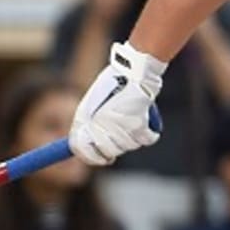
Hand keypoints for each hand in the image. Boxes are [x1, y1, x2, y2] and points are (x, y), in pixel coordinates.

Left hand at [69, 41, 165, 165]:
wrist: (133, 72)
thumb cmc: (114, 84)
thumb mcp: (92, 102)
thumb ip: (86, 124)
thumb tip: (84, 145)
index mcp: (84, 120)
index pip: (79, 149)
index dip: (90, 156)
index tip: (101, 158)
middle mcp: (99, 127)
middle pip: (107, 152)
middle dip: (114, 148)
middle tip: (120, 138)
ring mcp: (118, 128)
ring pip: (128, 147)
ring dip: (132, 138)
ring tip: (132, 120)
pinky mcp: (138, 126)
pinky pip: (147, 140)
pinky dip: (150, 133)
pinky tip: (146, 123)